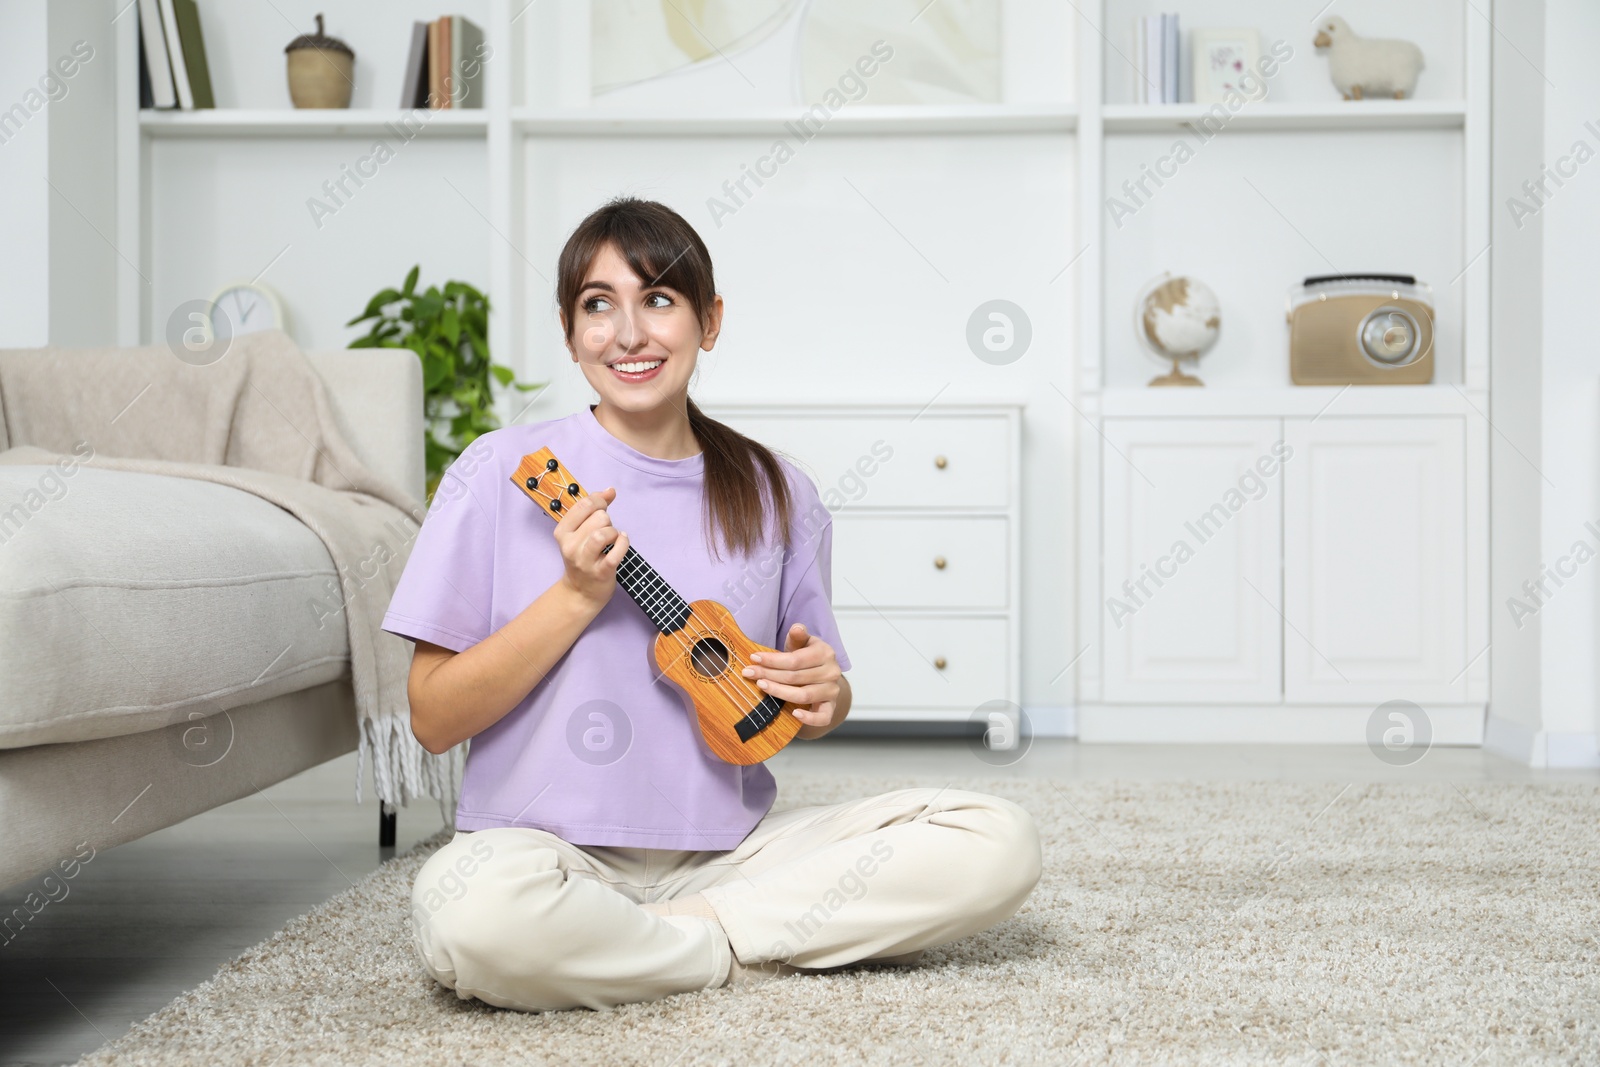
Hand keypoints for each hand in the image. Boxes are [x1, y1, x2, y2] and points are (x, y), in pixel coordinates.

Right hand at [553, 487, 627, 609]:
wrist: (581, 592)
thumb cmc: (584, 556)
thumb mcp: (581, 531)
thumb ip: (595, 508)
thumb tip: (610, 490)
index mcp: (562, 532)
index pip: (583, 505)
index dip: (599, 500)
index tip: (604, 505)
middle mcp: (570, 546)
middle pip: (598, 517)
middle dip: (607, 519)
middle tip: (605, 530)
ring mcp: (585, 561)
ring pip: (603, 533)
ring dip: (614, 532)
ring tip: (613, 538)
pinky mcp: (601, 572)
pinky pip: (616, 551)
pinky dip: (623, 543)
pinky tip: (622, 541)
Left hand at [742, 623, 841, 735]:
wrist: (824, 676)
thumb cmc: (808, 658)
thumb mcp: (803, 644)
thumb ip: (798, 637)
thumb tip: (796, 628)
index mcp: (825, 653)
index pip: (795, 659)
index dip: (773, 660)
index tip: (753, 658)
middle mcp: (832, 672)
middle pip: (796, 677)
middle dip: (770, 675)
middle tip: (750, 673)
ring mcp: (832, 690)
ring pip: (804, 695)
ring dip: (780, 692)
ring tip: (762, 686)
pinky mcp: (831, 707)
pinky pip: (823, 717)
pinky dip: (809, 718)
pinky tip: (794, 713)